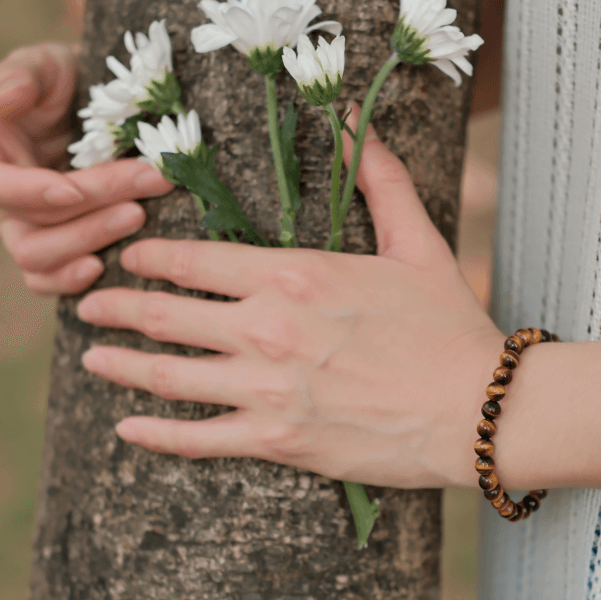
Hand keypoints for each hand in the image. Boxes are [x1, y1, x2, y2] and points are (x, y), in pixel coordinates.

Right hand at [0, 42, 173, 294]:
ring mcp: (28, 228)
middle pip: (30, 226)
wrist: (104, 111)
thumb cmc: (70, 85)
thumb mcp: (48, 67)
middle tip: (143, 188)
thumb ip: (25, 77)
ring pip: (39, 258)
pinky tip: (106, 266)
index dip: (31, 192)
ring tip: (138, 216)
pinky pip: (48, 280)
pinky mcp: (56, 249)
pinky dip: (71, 280)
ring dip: (91, 240)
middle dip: (89, 211)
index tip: (73, 189)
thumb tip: (8, 95)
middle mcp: (7, 199)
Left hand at [76, 116, 502, 488]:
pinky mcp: (279, 440)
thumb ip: (381, 180)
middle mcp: (268, 328)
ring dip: (121, 365)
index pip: (196, 259)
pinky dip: (157, 435)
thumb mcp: (418, 245)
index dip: (152, 257)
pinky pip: (200, 439)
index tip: (132, 257)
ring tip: (93, 359)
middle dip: (118, 307)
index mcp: (296, 274)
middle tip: (89, 305)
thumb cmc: (449, 328)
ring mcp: (269, 388)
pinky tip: (128, 428)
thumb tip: (354, 124)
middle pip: (166, 314)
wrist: (476, 408)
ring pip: (169, 376)